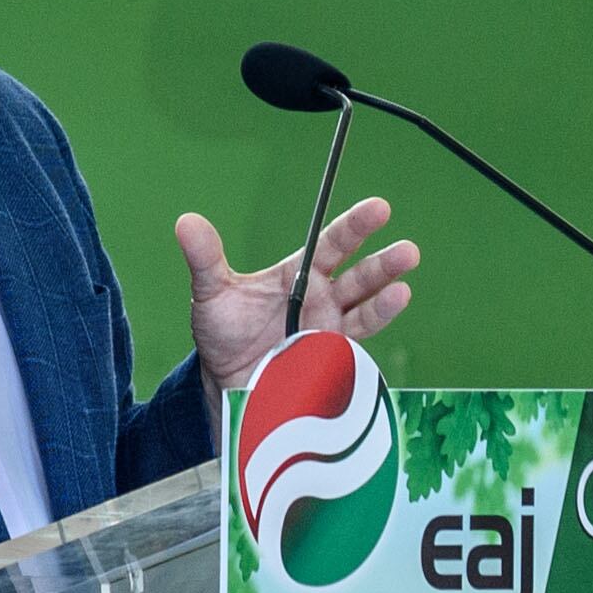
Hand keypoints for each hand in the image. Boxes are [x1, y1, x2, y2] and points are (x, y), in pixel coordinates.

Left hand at [176, 195, 418, 394]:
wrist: (225, 383)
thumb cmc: (222, 332)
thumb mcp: (211, 292)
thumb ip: (205, 258)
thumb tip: (186, 222)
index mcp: (298, 274)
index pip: (332, 244)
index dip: (356, 226)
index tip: (379, 209)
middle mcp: (321, 298)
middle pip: (358, 274)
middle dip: (382, 263)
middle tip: (407, 250)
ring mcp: (329, 329)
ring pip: (364, 308)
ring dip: (385, 296)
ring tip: (404, 285)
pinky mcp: (330, 360)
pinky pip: (355, 346)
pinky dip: (370, 335)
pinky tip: (389, 318)